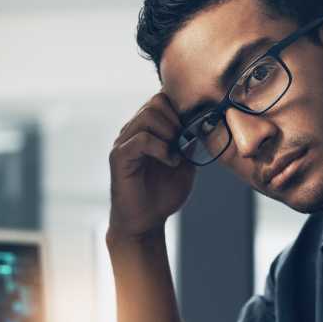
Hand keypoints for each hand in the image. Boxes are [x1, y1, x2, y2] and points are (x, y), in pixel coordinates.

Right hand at [108, 93, 194, 241]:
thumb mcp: (186, 165)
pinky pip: (141, 139)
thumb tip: (203, 125)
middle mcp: (133, 131)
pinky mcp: (119, 157)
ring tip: (175, 155)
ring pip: (148, 116)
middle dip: (176, 121)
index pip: (162, 99)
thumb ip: (191, 143)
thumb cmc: (163, 195)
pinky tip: (170, 162)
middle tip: (182, 144)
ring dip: (169, 134)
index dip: (181, 111)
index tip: (191, 133)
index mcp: (147, 129)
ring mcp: (124, 142)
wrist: (146, 222)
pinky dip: (161, 148)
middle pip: (156, 102)